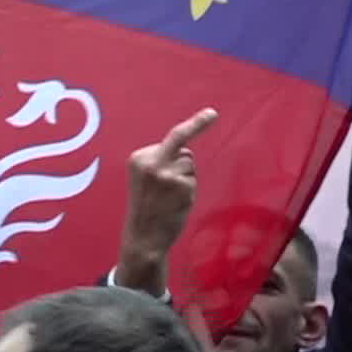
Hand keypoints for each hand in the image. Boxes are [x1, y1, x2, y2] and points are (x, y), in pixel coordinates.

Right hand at [114, 108, 217, 296]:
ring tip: (170, 197)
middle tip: (212, 113)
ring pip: (190, 164)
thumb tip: (186, 153)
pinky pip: (193, 180)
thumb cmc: (147, 208)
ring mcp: (167, 174)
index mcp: (139, 158)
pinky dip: (189, 192)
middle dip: (197, 128)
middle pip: (182, 146)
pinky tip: (176, 204)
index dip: (178, 146)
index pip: (169, 143)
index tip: (210, 114)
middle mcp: (152, 162)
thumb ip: (159, 162)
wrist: (143, 238)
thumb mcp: (143, 179)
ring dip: (186, 178)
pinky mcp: (182, 187)